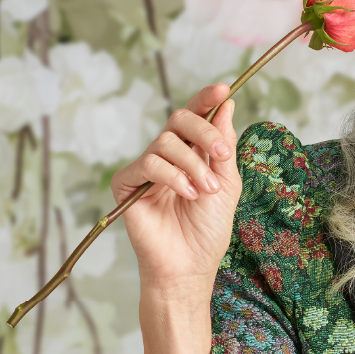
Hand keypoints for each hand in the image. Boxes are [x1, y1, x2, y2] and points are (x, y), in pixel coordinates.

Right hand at [115, 84, 241, 353]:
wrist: (190, 264)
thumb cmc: (208, 229)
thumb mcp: (227, 182)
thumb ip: (223, 144)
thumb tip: (226, 102)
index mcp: (192, 152)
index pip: (195, 116)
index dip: (206, 99)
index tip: (223, 88)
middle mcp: (167, 156)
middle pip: (179, 119)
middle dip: (204, 132)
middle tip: (221, 156)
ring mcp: (146, 169)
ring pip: (165, 142)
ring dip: (192, 165)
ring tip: (205, 191)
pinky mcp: (127, 184)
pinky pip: (148, 163)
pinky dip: (173, 176)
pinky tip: (186, 194)